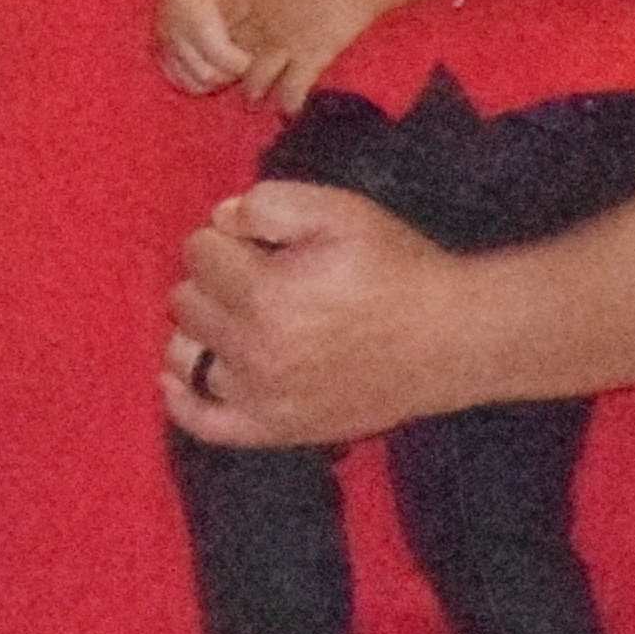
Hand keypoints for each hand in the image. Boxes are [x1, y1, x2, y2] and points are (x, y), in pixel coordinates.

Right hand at [159, 0, 262, 92]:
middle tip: (251, 61)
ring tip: (233, 63)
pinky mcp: (158, 42)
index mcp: (196, 15)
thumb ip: (260, 23)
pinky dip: (194, 77)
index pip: (226, 61)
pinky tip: (214, 65)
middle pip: (208, 76)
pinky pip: (174, 75)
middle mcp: (174, 29)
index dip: (248, 65)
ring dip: (215, 79)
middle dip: (233, 74)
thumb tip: (276, 54)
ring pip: (190, 81)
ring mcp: (164, 37)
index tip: (263, 56)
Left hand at [164, 178, 501, 446]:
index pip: (198, 252)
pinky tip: (183, 376)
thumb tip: (218, 219)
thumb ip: (270, 204)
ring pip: (183, 356)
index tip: (258, 242)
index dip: (226, 238)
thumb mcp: (342, 212)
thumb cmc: (398, 269)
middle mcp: (253, 350)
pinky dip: (182, 397)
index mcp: (265, 293)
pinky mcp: (272, 429)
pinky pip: (200, 422)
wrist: (452, 339)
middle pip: (186, 302)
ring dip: (200, 331)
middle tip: (258, 277)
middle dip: (213, 279)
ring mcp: (259, 396)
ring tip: (239, 319)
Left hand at [220, 0, 381, 115]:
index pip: (222, 20)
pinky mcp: (313, 58)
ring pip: (256, 79)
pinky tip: (289, 112)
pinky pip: (294, 89)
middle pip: (233, 54)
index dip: (218, 33)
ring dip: (253, 93)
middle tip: (228, 81)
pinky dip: (290, 103)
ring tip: (252, 103)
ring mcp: (287, 43)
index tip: (222, 41)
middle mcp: (264, 22)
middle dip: (228, 69)